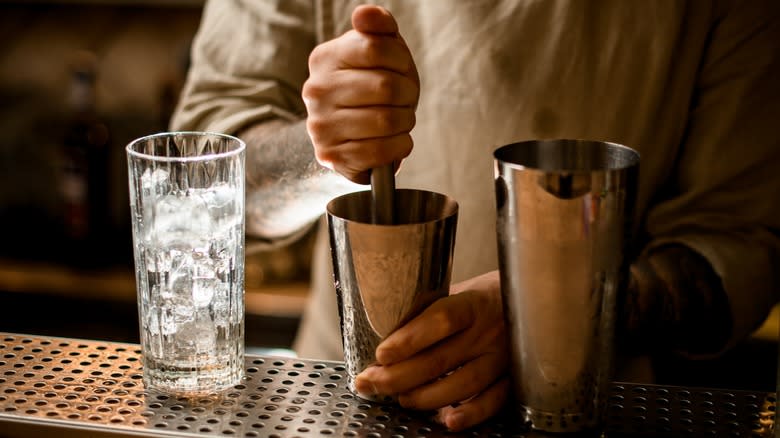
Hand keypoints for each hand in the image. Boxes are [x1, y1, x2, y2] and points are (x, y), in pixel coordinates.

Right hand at [302, 5, 419, 183]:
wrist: (354, 135)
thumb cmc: (373, 86)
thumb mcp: (380, 51)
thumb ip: (378, 26)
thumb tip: (364, 15)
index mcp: (325, 58)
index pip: (375, 48)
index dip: (401, 60)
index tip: (402, 69)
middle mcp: (316, 91)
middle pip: (385, 87)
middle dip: (407, 94)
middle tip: (404, 100)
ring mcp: (320, 126)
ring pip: (386, 121)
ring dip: (405, 122)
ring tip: (398, 120)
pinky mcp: (332, 156)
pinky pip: (381, 151)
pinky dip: (400, 146)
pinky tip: (395, 141)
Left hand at [354, 271, 509, 431]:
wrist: (528, 300)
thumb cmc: (482, 297)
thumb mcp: (456, 291)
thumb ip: (427, 311)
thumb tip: (382, 333)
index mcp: (473, 302)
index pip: (441, 319)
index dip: (409, 339)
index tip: (381, 354)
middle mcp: (489, 330)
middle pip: (442, 358)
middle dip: (400, 375)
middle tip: (372, 382)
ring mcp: (503, 357)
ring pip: (465, 383)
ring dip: (428, 396)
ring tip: (402, 399)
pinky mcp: (513, 378)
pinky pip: (493, 401)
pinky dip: (472, 414)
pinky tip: (448, 420)